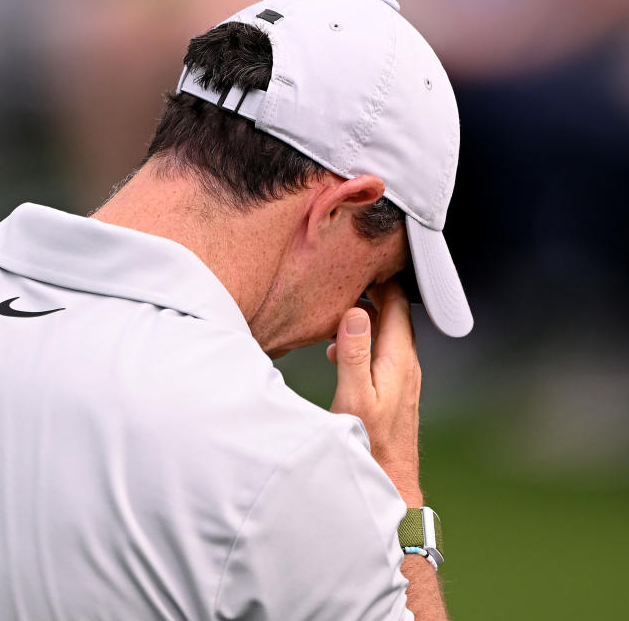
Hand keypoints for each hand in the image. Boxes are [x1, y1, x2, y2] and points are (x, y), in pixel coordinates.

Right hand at [327, 280, 422, 506]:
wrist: (389, 482)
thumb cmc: (369, 444)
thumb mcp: (354, 395)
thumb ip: (355, 352)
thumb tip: (356, 312)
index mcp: (399, 358)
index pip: (396, 303)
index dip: (381, 279)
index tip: (360, 262)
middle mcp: (407, 364)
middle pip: (394, 314)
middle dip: (372, 293)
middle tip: (344, 277)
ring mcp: (404, 377)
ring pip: (387, 332)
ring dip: (365, 317)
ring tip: (337, 311)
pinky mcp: (396, 389)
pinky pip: (382, 351)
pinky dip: (363, 340)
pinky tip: (340, 351)